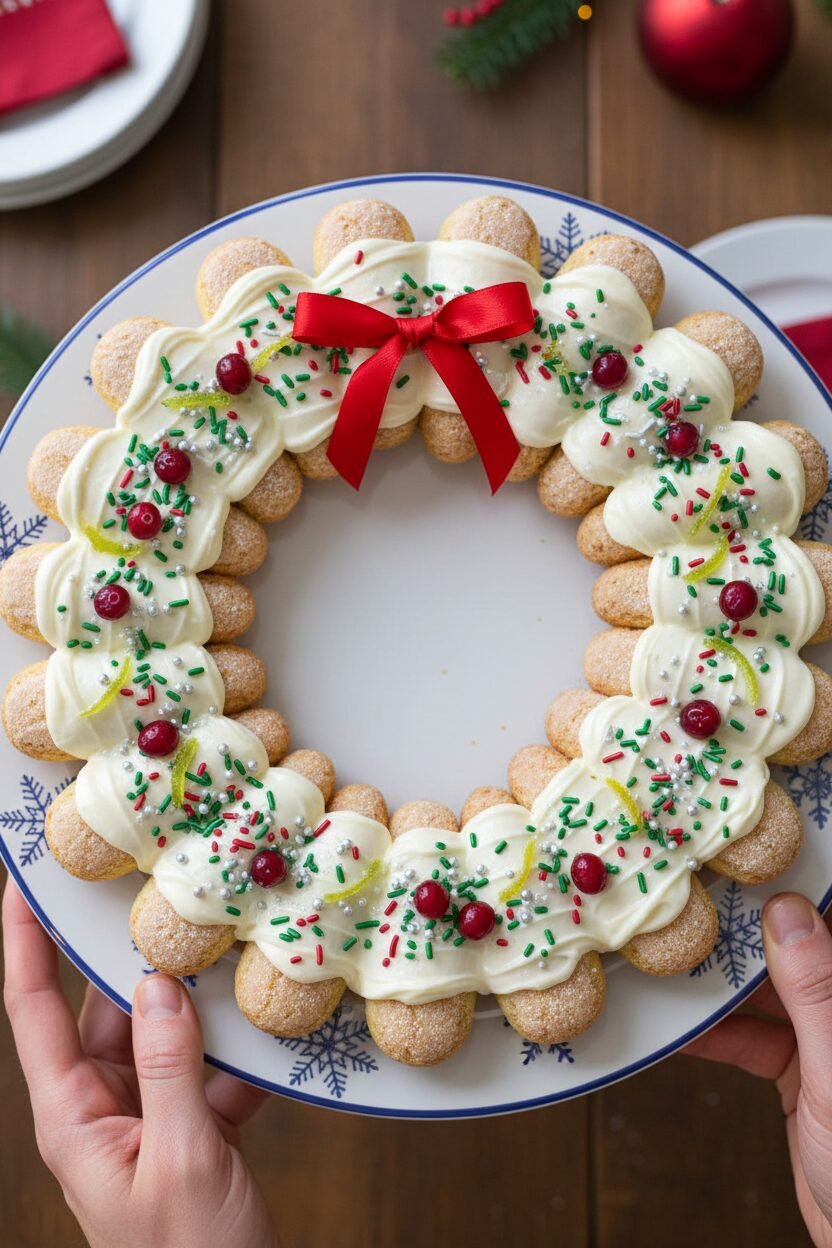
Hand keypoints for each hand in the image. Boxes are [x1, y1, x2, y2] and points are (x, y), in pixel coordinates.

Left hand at [2, 876, 279, 1247]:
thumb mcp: (182, 1160)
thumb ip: (170, 1066)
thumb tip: (160, 983)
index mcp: (73, 1116)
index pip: (33, 1008)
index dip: (23, 940)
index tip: (22, 880)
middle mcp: (103, 1107)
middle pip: (109, 1007)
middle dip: (134, 953)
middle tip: (160, 888)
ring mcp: (150, 1115)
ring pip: (167, 1031)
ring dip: (199, 999)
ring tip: (227, 944)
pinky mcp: (194, 1127)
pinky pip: (211, 1067)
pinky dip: (241, 1048)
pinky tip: (268, 1023)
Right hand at [685, 892, 831, 1247]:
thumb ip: (817, 991)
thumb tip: (787, 911)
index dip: (797, 879)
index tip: (748, 847)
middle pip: (795, 945)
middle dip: (743, 921)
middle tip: (688, 892)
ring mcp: (826, 1039)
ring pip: (767, 988)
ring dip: (718, 978)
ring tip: (669, 952)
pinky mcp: (802, 1073)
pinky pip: (751, 1037)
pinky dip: (712, 1033)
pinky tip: (674, 1024)